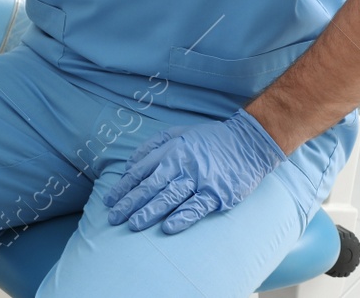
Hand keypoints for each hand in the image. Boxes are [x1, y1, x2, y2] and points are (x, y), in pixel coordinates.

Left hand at [104, 108, 286, 234]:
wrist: (249, 142)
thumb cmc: (212, 138)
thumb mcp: (180, 132)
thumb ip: (154, 145)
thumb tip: (130, 163)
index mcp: (172, 149)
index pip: (141, 171)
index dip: (124, 187)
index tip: (109, 201)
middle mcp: (182, 164)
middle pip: (150, 186)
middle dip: (130, 203)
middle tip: (114, 218)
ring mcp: (200, 179)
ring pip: (169, 197)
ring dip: (149, 212)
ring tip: (133, 225)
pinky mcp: (217, 193)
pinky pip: (196, 207)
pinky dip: (182, 217)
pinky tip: (168, 228)